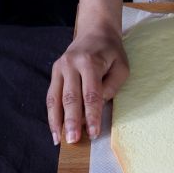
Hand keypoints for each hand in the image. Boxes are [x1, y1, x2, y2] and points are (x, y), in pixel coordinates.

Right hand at [46, 21, 128, 144]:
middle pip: (70, 98)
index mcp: (90, 62)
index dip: (92, 115)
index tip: (93, 133)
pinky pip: (51, 95)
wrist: (95, 32)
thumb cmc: (112, 52)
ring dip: (57, 121)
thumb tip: (98, 106)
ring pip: (56, 98)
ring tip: (59, 139)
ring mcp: (60, 67)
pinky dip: (52, 113)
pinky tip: (55, 127)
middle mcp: (71, 64)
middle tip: (73, 140)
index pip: (91, 94)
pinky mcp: (54, 71)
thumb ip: (112, 87)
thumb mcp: (122, 67)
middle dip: (71, 121)